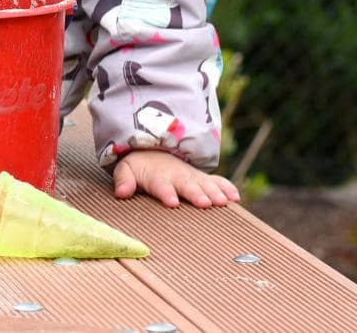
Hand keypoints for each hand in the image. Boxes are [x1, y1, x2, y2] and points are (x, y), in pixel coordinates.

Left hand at [113, 149, 239, 207]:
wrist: (155, 152)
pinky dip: (227, 188)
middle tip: (204, 203)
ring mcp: (193, 177)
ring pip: (205, 184)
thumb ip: (123, 180)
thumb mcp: (126, 169)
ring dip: (215, 192)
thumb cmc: (140, 167)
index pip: (161, 185)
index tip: (172, 202)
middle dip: (195, 193)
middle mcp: (178, 177)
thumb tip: (120, 193)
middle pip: (187, 186)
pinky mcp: (204, 179)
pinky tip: (236, 198)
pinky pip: (218, 182)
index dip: (166, 192)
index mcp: (157, 176)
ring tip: (223, 202)